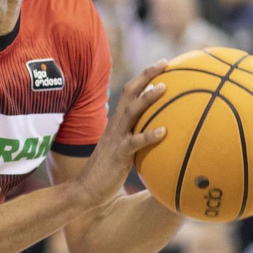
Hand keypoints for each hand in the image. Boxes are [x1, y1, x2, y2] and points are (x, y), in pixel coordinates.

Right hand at [68, 62, 167, 213]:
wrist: (87, 190)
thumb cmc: (109, 172)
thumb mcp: (124, 149)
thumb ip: (138, 138)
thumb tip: (161, 132)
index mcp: (118, 122)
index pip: (131, 92)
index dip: (145, 76)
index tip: (164, 64)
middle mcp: (116, 125)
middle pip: (130, 92)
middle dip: (147, 75)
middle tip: (165, 63)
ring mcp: (116, 138)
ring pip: (132, 112)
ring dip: (148, 99)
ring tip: (165, 88)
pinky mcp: (119, 154)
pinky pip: (134, 142)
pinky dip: (149, 136)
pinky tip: (164, 132)